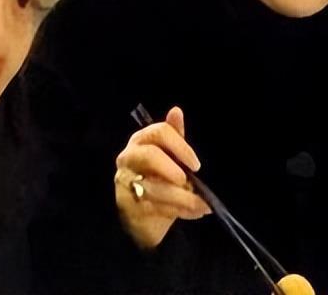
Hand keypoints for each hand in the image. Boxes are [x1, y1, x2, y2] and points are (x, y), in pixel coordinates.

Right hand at [113, 106, 210, 249]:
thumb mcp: (169, 156)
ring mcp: (125, 182)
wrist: (142, 216)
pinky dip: (178, 211)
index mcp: (141, 140)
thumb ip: (174, 136)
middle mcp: (129, 157)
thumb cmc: (157, 179)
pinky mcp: (128, 205)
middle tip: (188, 181)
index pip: (159, 132)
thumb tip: (176, 111)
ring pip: (153, 187)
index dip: (181, 146)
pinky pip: (155, 208)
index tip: (196, 164)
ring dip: (182, 198)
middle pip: (150, 154)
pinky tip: (194, 212)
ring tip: (202, 204)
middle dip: (172, 169)